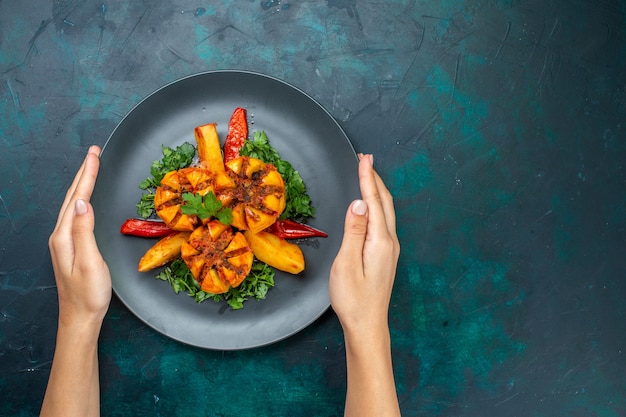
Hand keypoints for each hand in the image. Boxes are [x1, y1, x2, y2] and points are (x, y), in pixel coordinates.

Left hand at [48, 146, 110, 326]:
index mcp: (64, 236)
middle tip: (94, 153)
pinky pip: (76, 214)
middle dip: (84, 173)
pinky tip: (86, 198)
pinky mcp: (70, 246)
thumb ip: (85, 231)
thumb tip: (84, 203)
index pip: (78, 198)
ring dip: (82, 183)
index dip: (87, 175)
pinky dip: (83, 198)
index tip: (95, 156)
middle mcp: (60, 235)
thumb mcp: (90, 262)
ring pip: (73, 204)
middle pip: (73, 197)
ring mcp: (64, 241)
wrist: (80, 317)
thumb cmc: (88, 294)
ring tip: (91, 167)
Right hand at [330, 154, 400, 416]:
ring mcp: (390, 249)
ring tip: (368, 174)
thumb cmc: (353, 299)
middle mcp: (389, 242)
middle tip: (366, 158)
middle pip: (384, 203)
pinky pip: (384, 221)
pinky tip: (371, 204)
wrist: (367, 325)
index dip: (367, 178)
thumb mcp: (346, 264)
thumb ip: (353, 231)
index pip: (374, 202)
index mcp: (380, 241)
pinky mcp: (386, 255)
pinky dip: (378, 205)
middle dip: (375, 179)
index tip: (363, 158)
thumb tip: (359, 203)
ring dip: (377, 190)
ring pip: (386, 211)